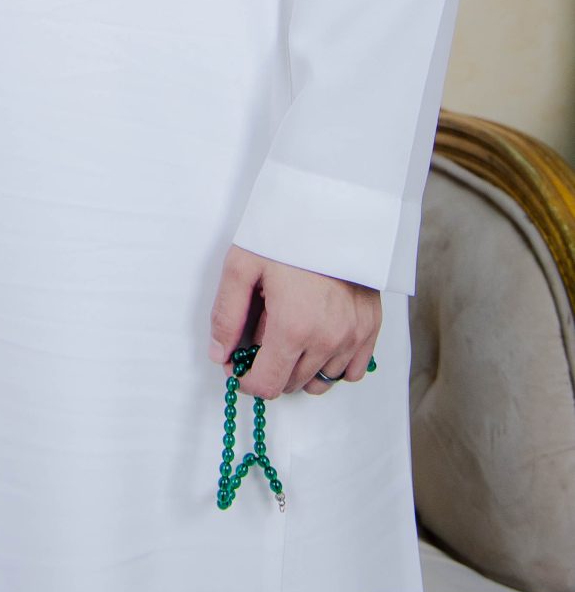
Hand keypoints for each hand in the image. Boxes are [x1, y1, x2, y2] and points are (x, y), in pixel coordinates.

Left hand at [208, 244, 380, 397]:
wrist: (332, 207)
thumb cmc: (286, 232)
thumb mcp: (242, 265)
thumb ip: (226, 315)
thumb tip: (219, 354)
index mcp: (293, 328)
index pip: (267, 385)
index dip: (246, 380)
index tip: (239, 364)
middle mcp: (328, 340)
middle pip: (291, 384)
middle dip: (270, 369)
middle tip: (262, 334)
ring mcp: (353, 336)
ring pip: (321, 380)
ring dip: (300, 368)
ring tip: (290, 332)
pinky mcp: (371, 327)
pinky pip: (351, 371)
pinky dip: (332, 364)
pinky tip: (317, 341)